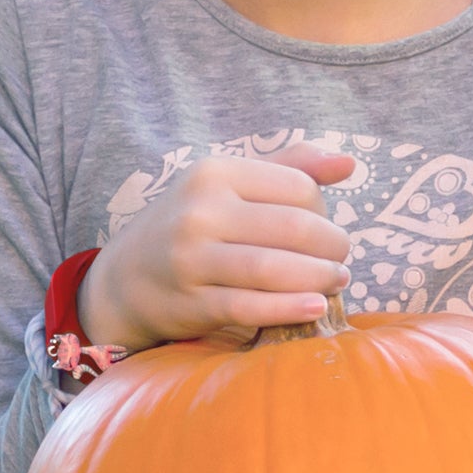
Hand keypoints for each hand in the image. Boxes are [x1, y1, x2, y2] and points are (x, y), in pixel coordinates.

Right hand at [78, 144, 356, 351]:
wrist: (124, 280)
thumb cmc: (192, 226)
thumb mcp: (229, 185)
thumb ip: (289, 168)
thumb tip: (348, 164)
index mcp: (214, 174)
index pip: (297, 187)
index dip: (324, 210)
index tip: (324, 227)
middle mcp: (200, 212)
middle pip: (294, 228)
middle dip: (332, 246)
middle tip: (341, 259)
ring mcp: (191, 259)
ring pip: (275, 269)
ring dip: (319, 277)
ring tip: (336, 281)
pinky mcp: (190, 303)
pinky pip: (251, 307)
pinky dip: (290, 308)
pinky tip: (315, 307)